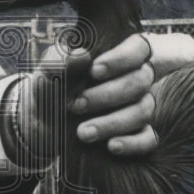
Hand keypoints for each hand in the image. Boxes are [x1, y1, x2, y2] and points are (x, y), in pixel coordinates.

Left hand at [15, 34, 156, 164]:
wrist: (43, 127)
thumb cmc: (51, 92)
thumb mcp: (47, 75)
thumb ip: (59, 61)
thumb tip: (81, 55)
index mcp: (119, 57)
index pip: (138, 48)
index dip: (121, 59)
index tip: (94, 71)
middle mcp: (136, 80)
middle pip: (141, 80)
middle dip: (108, 94)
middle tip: (76, 105)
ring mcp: (141, 107)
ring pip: (143, 110)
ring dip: (112, 122)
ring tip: (83, 132)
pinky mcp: (141, 134)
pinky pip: (149, 139)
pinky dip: (132, 143)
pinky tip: (112, 146)